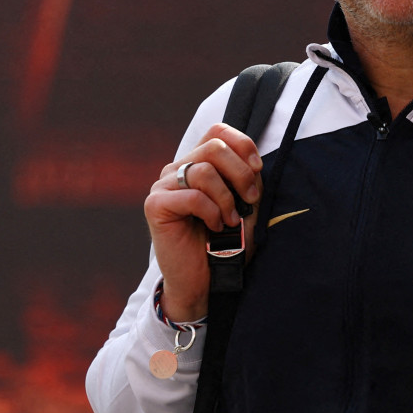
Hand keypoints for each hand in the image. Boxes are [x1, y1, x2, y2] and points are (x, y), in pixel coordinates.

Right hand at [144, 123, 263, 322]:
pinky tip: (214, 227)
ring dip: (226, 198)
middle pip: (214, 147)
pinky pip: (192, 196)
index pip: (218, 131)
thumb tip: (251, 162)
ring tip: (229, 220)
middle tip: (250, 201)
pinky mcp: (155, 205)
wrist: (207, 281)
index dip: (242, 144)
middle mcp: (178, 169)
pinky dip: (211, 212)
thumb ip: (246, 178)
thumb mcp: (245, 204)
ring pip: (203, 171)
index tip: (257, 169)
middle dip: (241, 174)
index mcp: (198, 163)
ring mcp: (163, 185)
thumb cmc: (228, 243)